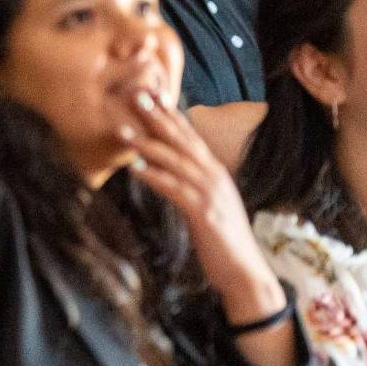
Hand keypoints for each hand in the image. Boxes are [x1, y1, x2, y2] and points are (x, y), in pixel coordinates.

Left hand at [121, 90, 284, 319]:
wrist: (245, 271)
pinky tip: (134, 169)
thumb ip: (190, 183)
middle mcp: (214, 176)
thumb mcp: (207, 203)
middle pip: (182, 140)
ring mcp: (211, 193)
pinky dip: (154, 177)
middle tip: (135, 95)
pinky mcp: (204, 213)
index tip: (150, 93)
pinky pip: (175, 190)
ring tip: (122, 129)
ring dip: (147, 144)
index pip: (189, 136)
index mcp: (214, 171)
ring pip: (175, 161)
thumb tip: (165, 169)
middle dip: (158, 116)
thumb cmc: (222, 239)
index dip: (169, 114)